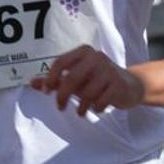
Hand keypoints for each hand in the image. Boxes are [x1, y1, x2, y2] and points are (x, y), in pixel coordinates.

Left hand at [27, 45, 144, 117]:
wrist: (131, 85)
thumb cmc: (98, 81)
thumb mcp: (76, 78)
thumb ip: (55, 80)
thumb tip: (32, 83)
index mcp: (83, 52)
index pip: (60, 62)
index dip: (50, 78)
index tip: (46, 92)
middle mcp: (96, 57)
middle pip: (71, 78)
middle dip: (62, 96)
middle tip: (60, 106)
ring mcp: (108, 70)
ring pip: (86, 93)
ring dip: (81, 107)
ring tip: (81, 111)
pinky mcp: (118, 84)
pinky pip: (100, 101)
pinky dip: (96, 108)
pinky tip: (97, 107)